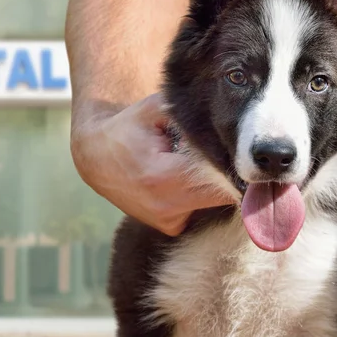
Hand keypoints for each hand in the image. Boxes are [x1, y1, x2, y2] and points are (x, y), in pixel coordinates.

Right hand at [71, 93, 235, 236]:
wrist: (97, 158)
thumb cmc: (128, 129)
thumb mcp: (154, 110)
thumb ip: (187, 114)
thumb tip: (226, 125)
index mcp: (164, 177)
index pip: (220, 178)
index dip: (234, 164)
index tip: (240, 151)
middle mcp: (167, 207)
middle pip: (222, 194)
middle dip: (228, 174)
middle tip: (228, 153)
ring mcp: (168, 221)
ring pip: (212, 203)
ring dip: (214, 184)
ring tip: (194, 162)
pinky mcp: (169, 226)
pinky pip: (199, 209)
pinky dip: (199, 194)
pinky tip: (185, 177)